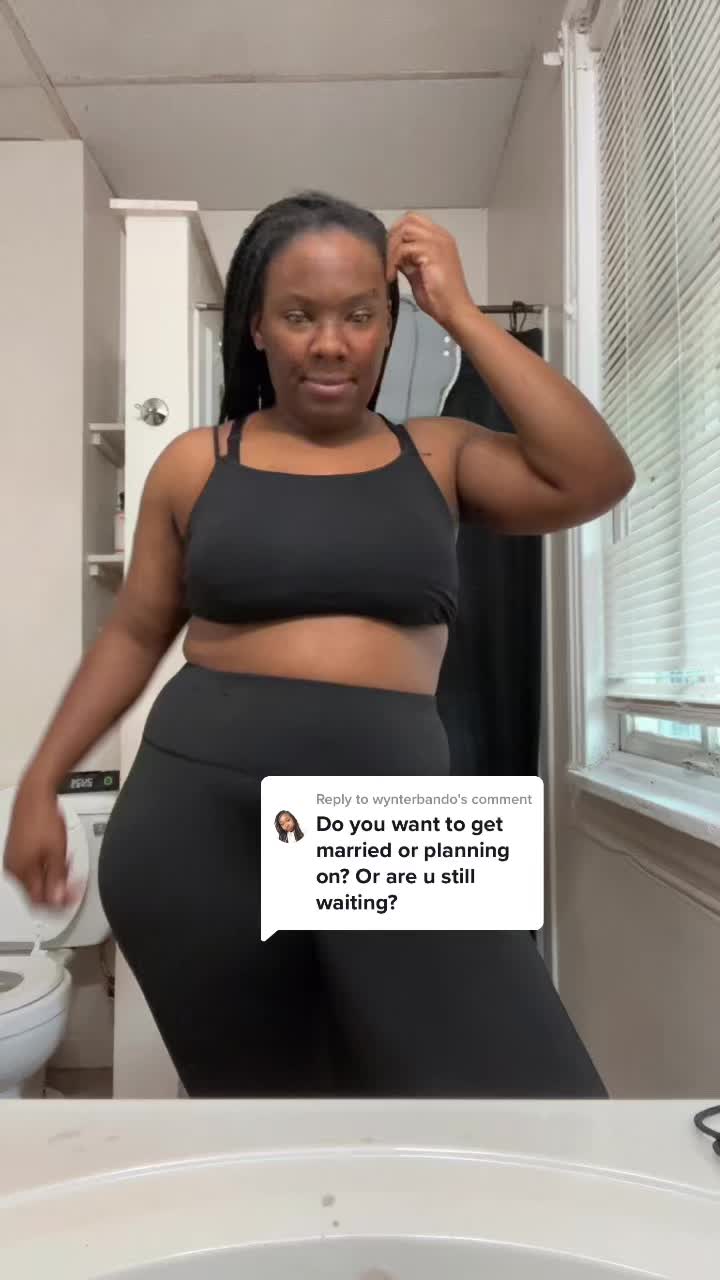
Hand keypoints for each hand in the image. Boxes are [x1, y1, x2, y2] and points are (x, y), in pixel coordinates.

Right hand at [2, 781, 75, 907]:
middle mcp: (14, 868)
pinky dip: (46, 866)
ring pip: (35, 879)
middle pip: (37, 892)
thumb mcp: (57, 852)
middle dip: (57, 889)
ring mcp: (14, 858)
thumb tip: (58, 900)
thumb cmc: (43, 817)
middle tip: (74, 881)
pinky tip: (56, 856)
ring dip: (53, 877)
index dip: (59, 904)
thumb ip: (58, 878)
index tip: (73, 897)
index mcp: (21, 871)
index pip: (39, 902)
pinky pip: (32, 867)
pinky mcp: (17, 850)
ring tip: (66, 864)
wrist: (35, 795)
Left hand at [387, 213, 474, 330]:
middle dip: (392, 237)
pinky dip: (394, 261)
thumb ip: (408, 261)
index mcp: (440, 239)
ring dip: (392, 249)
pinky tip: (393, 276)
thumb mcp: (418, 274)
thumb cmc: (440, 298)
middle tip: (387, 259)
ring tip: (390, 270)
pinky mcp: (432, 252)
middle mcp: (441, 236)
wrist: (454, 310)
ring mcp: (438, 242)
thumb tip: (394, 256)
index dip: (397, 234)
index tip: (390, 254)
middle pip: (408, 219)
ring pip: (404, 230)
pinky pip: (404, 248)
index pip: (413, 220)